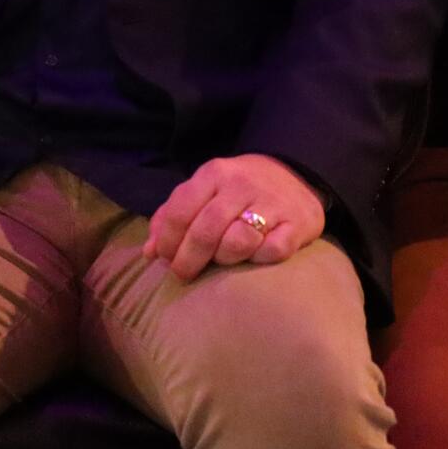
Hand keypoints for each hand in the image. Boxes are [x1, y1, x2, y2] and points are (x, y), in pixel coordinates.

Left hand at [143, 153, 325, 280]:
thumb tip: (150, 251)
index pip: (179, 211)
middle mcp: (241, 185)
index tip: (166, 259)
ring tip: (222, 259)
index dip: (168, 241)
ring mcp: (271, 203)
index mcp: (213, 174)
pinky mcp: (297, 223)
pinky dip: (260, 259)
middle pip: (205, 230)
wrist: (295, 174)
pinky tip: (255, 256)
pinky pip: (273, 250)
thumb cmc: (237, 191)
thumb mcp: (203, 191)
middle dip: (188, 259)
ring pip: (238, 242)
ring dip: (224, 258)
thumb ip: (173, 217)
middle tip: (184, 274)